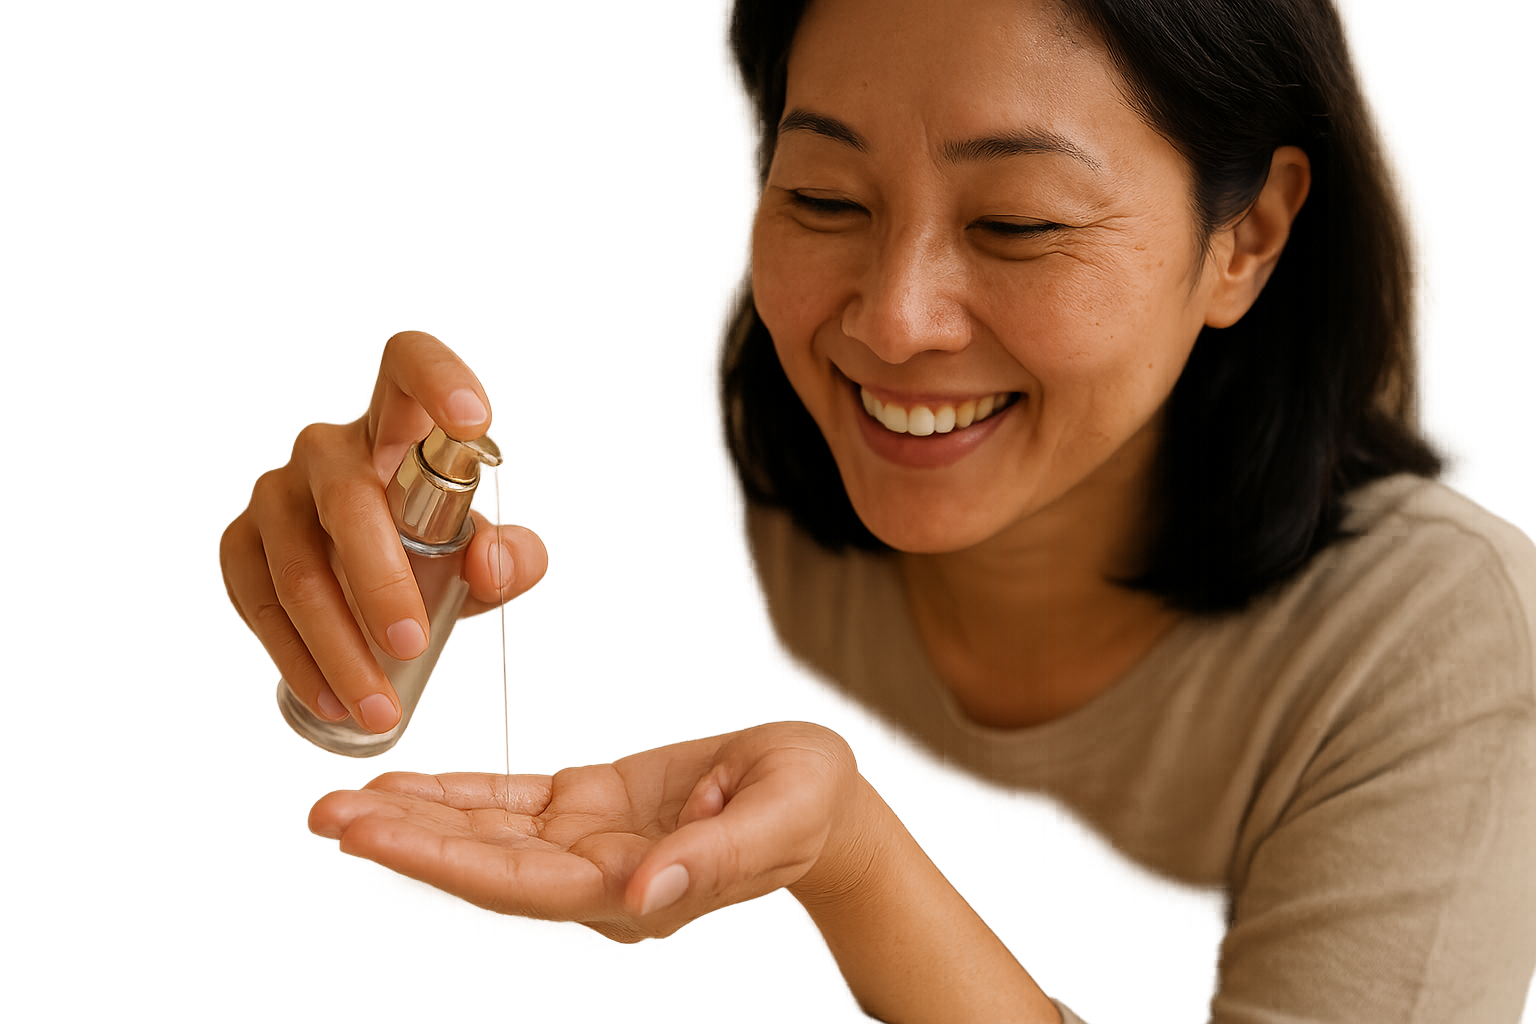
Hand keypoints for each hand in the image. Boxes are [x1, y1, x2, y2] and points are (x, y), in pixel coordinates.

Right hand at [219, 331, 547, 731]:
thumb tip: (492, 563)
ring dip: (337, 646)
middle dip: (380, 582)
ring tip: (378, 704)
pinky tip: (330, 696)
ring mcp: (276, 494)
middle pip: (348, 501)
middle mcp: (327, 450)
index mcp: (395, 428)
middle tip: (412, 643)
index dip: (439, 380)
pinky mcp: (241, 544)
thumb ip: (505, 555)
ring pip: (298, 569)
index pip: (407, 367)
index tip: (475, 419)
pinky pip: (259, 604)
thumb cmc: (427, 543)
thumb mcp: (476, 548)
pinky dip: (296, 659)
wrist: (360, 570)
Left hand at [307, 723, 870, 941]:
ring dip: (415, 819)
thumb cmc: (808, 807)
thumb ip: (716, 859)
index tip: (379, 840)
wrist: (818, 800)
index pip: (522, 883)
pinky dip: (456, 794)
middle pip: (482, 865)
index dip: (445, 862)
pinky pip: (509, 803)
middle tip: (330, 819)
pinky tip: (410, 788)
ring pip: (484, 834)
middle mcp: (596, 875)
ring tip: (345, 803)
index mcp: (636, 885)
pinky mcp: (587, 807)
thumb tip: (647, 890)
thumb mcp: (779, 818)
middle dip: (404, 843)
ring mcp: (587, 843)